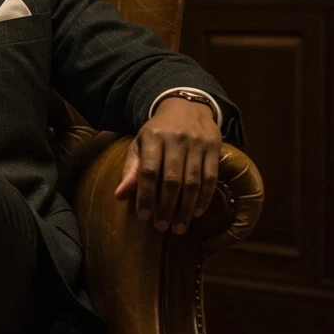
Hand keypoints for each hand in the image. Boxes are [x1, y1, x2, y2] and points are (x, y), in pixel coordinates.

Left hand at [113, 97, 220, 234]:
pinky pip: (211, 178)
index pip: (149, 171)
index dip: (146, 196)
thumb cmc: (158, 131)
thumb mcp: (140, 144)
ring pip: (193, 181)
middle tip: (162, 226)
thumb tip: (119, 196)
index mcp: (153, 137)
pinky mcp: (214, 147)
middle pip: (172, 180)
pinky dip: (204, 198)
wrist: (186, 106)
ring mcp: (197, 143)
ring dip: (186, 208)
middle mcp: (176, 139)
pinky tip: (196, 212)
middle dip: (167, 207)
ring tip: (178, 227)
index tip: (144, 216)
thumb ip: (131, 170)